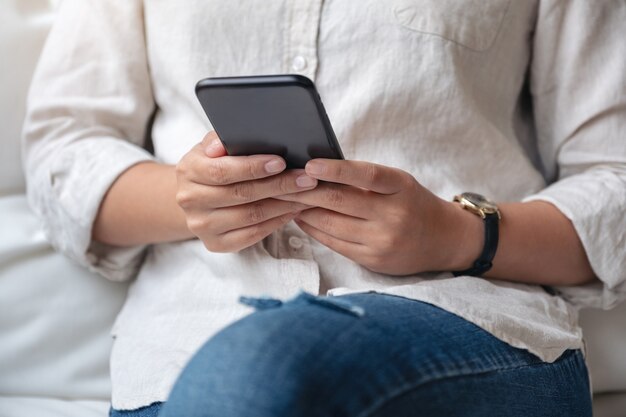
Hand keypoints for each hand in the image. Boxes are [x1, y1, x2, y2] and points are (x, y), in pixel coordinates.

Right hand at [175, 131, 317, 251]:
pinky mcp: (215, 244)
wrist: (196, 198)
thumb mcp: (211, 147)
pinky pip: (252, 235)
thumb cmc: (212, 165)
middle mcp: (190, 200)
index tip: (281, 162)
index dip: (253, 167)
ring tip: (305, 194)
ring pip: (250, 216)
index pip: (223, 171)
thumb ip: (220, 140)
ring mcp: (202, 225)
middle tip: (306, 179)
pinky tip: (292, 211)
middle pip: (241, 194)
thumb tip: (223, 143)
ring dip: (283, 205)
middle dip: (278, 185)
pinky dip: (276, 222)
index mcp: (188, 171)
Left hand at [275, 159, 482, 274]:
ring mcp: (382, 241)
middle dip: (306, 192)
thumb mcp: (399, 184)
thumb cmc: (413, 203)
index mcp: (401, 187)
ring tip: (287, 200)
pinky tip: (302, 219)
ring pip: (330, 224)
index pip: (365, 175)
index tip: (309, 165)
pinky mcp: (372, 259)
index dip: (336, 170)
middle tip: (282, 183)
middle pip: (339, 202)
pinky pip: (333, 243)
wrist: (444, 240)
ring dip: (304, 211)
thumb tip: (318, 172)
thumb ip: (365, 179)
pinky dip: (313, 230)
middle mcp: (393, 215)